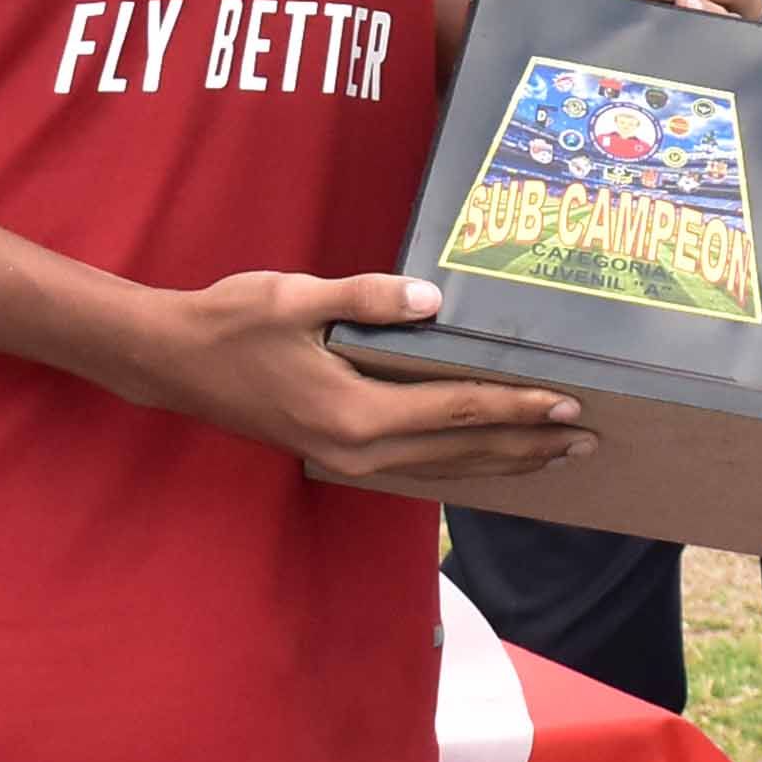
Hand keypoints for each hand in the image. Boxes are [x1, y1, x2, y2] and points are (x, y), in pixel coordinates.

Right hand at [115, 269, 590, 486]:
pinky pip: (418, 463)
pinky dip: (462, 459)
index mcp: (357, 414)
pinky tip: (484, 454)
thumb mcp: (296, 296)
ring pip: (445, 464)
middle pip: (464, 449)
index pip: (459, 409)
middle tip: (589, 438)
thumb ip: (369, 298)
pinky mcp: (338, 454)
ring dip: (503, 458)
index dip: (518, 407)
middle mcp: (360, 449)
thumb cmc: (231, 323)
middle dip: (529, 444)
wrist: (173, 362)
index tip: (569, 403)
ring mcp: (349, 459)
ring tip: (554, 454)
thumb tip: (432, 301)